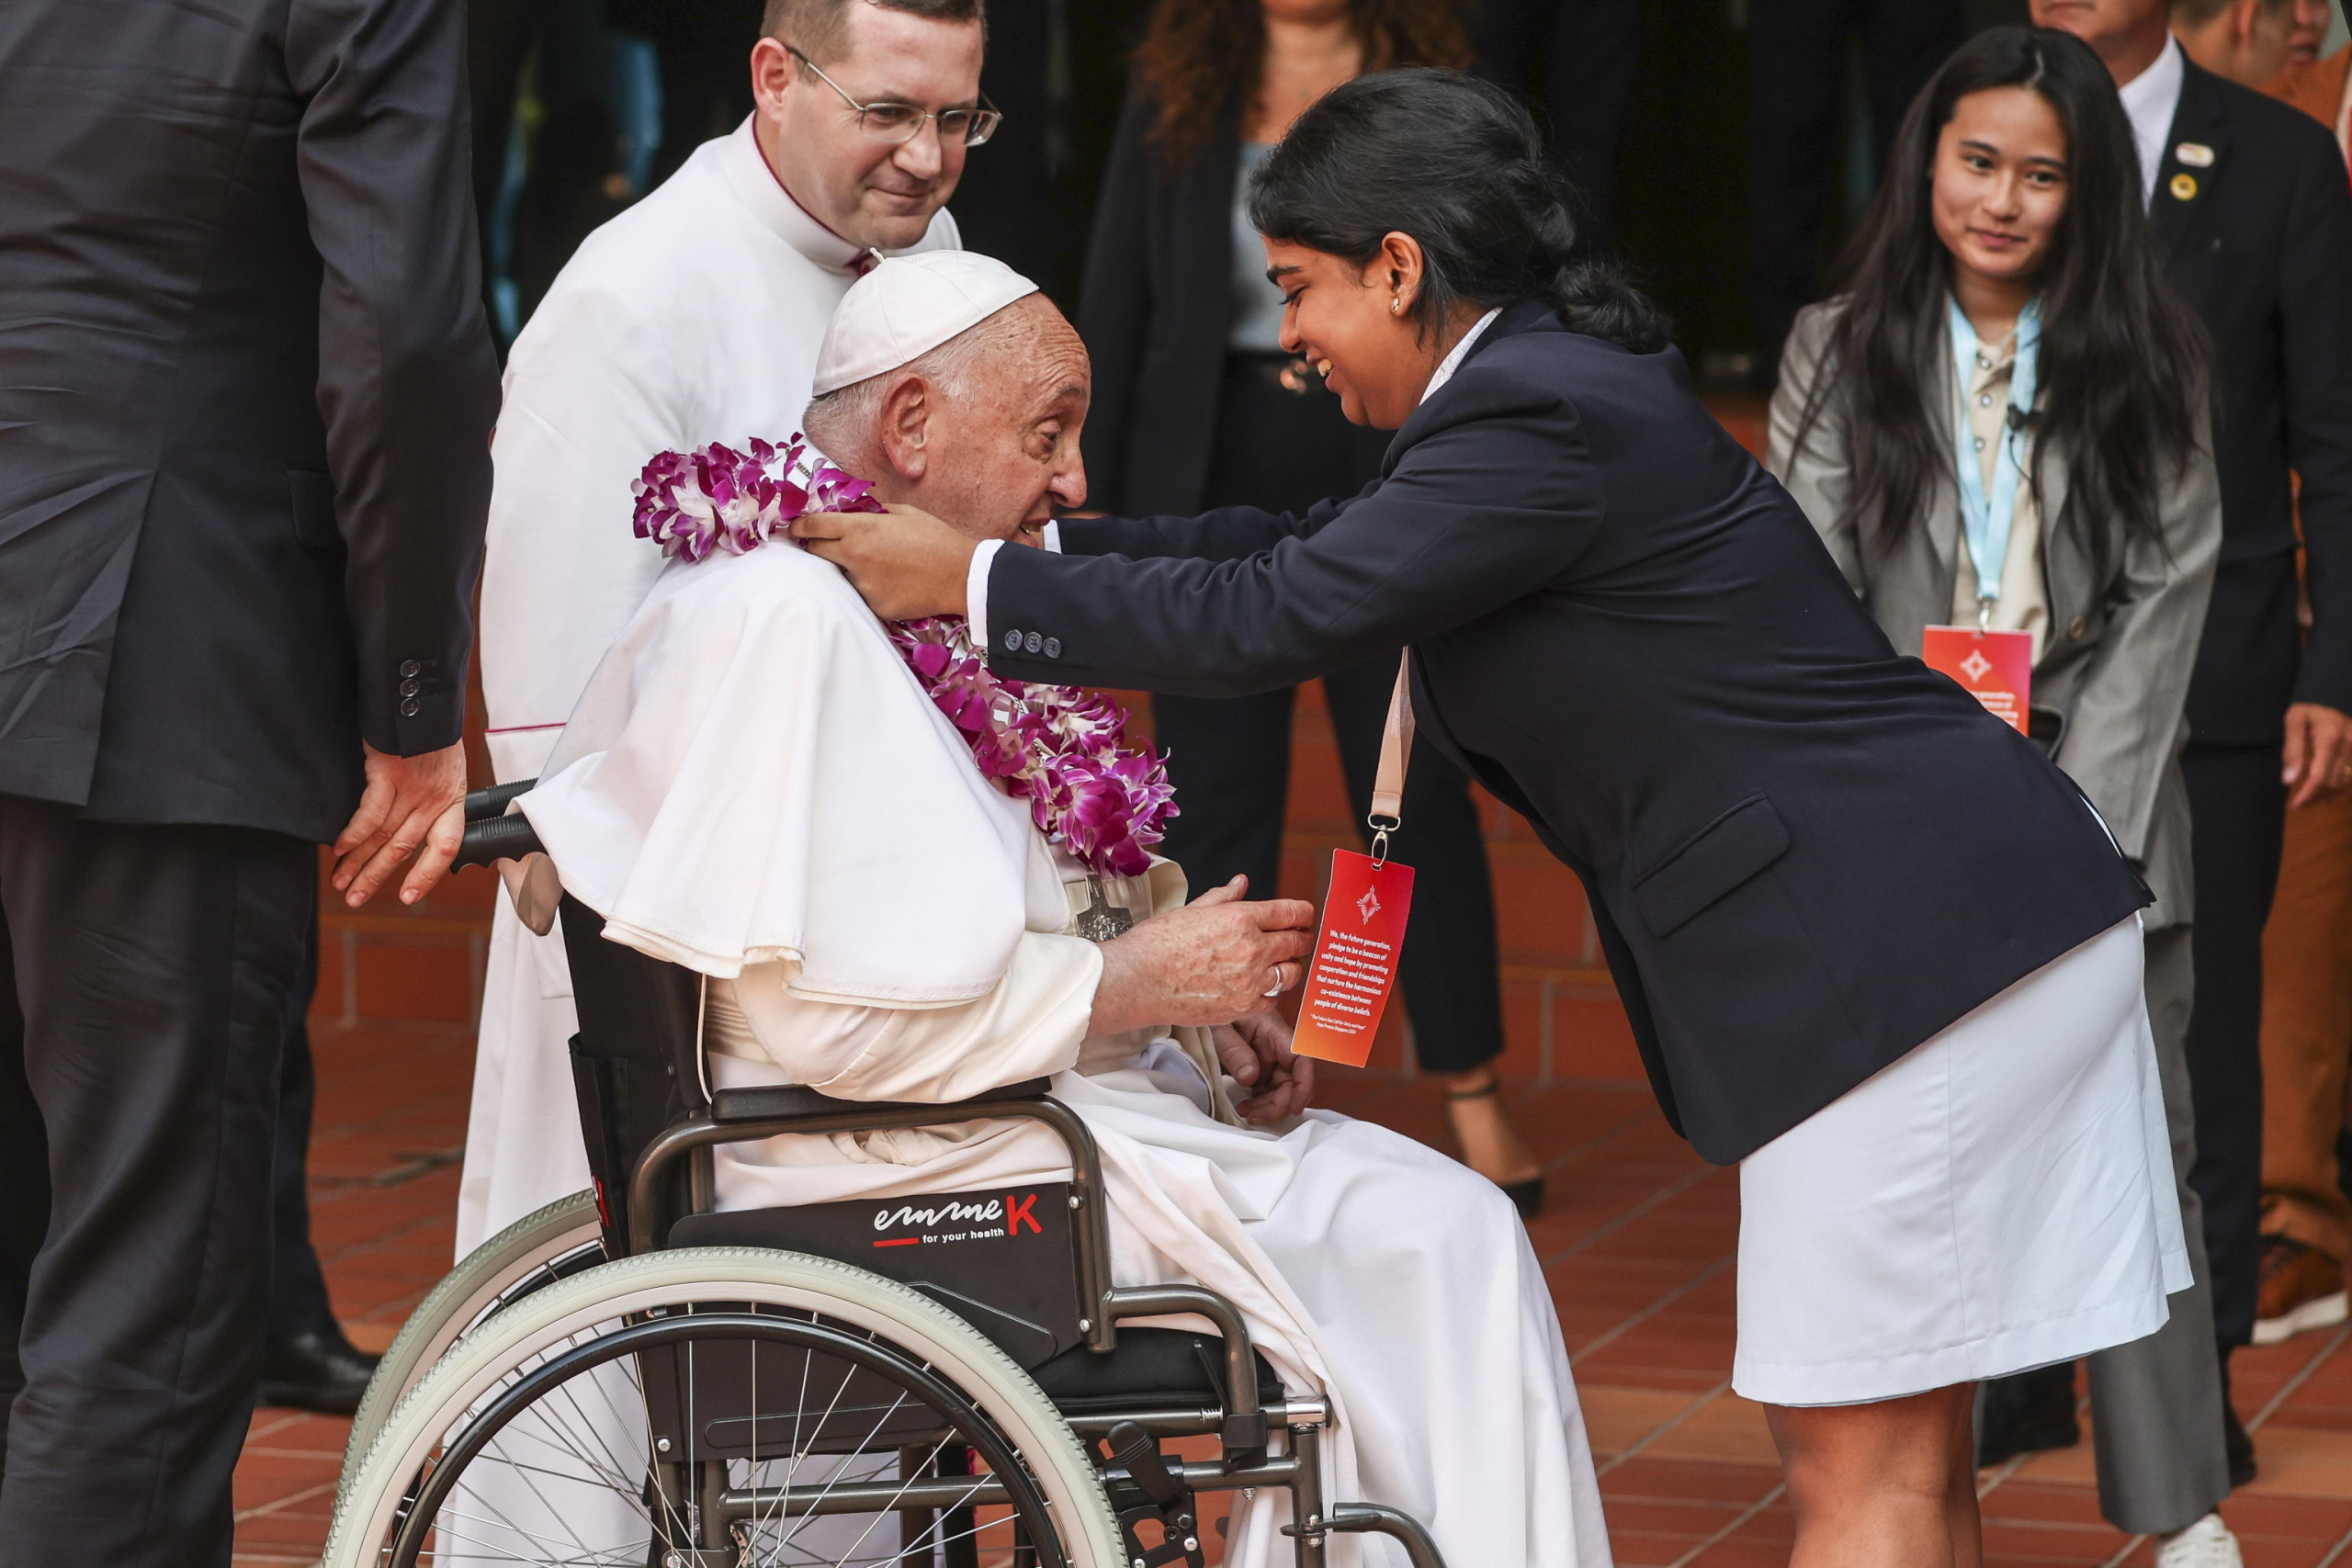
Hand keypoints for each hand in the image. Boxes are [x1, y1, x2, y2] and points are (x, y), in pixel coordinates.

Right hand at [331, 742, 467, 906]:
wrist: (423, 699)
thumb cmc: (431, 732)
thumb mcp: (445, 769)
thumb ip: (432, 798)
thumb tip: (409, 822)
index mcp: (452, 800)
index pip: (446, 847)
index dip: (427, 875)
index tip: (408, 896)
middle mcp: (435, 799)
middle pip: (404, 848)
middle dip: (376, 876)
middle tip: (355, 897)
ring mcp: (413, 788)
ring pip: (384, 836)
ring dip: (358, 862)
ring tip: (341, 881)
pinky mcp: (389, 773)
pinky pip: (370, 813)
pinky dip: (353, 834)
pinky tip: (339, 849)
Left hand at [790, 503, 976, 620]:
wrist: (961, 576)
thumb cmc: (936, 539)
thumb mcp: (904, 513)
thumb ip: (872, 512)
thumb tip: (851, 511)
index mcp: (860, 529)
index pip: (813, 526)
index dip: (799, 526)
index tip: (795, 528)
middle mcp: (855, 557)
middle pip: (816, 552)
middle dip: (819, 547)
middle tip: (832, 545)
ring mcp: (863, 585)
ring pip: (840, 576)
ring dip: (848, 570)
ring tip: (877, 567)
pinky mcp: (874, 606)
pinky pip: (861, 595)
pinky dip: (869, 588)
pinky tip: (891, 583)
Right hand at [1088, 875, 1316, 1036]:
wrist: (1138, 981)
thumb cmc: (1157, 944)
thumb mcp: (1192, 909)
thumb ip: (1224, 897)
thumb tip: (1241, 883)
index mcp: (1241, 918)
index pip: (1292, 913)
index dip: (1304, 914)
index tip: (1306, 917)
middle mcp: (1252, 949)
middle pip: (1298, 943)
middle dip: (1303, 939)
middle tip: (1301, 939)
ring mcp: (1250, 981)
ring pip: (1290, 974)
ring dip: (1288, 967)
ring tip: (1279, 965)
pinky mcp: (1242, 1008)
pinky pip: (1272, 1001)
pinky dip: (1270, 994)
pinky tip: (1259, 987)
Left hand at [1215, 1008, 1313, 1124]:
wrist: (1200, 1006)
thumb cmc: (1215, 1007)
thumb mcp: (1220, 1027)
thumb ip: (1234, 1051)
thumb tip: (1250, 1077)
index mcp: (1273, 1030)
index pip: (1300, 1057)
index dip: (1304, 1084)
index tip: (1296, 1106)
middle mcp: (1275, 1046)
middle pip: (1291, 1080)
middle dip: (1280, 1103)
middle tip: (1257, 1116)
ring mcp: (1267, 1058)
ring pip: (1280, 1089)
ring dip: (1268, 1107)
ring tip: (1247, 1114)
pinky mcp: (1257, 1067)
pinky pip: (1266, 1089)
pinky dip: (1259, 1103)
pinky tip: (1245, 1108)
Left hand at [2284, 702, 2351, 808]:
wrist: (2332, 691)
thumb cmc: (2309, 706)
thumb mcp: (2294, 721)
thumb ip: (2292, 750)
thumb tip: (2288, 780)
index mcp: (2329, 740)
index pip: (2319, 778)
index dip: (2307, 795)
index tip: (2295, 805)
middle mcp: (2348, 747)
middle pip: (2333, 783)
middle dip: (2315, 796)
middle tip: (2299, 802)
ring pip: (2345, 781)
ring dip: (2327, 793)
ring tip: (2310, 796)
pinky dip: (2339, 784)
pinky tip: (2325, 786)